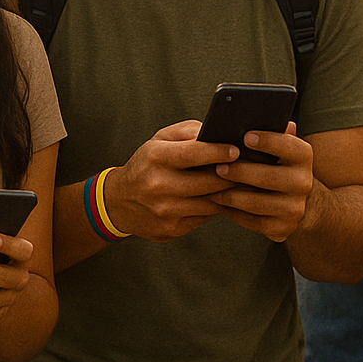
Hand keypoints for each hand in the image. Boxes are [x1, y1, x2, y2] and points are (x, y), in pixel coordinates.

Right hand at [101, 121, 232, 242]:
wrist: (118, 202)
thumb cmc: (146, 165)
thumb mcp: (160, 140)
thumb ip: (189, 132)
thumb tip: (218, 135)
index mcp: (156, 158)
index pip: (196, 153)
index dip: (220, 151)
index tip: (236, 150)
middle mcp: (158, 185)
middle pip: (210, 181)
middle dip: (231, 174)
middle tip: (244, 168)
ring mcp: (164, 210)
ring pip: (212, 202)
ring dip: (225, 193)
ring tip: (233, 183)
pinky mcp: (170, 229)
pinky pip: (204, 218)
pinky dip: (213, 208)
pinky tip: (215, 199)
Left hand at [211, 122, 316, 241]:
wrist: (302, 205)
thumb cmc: (280, 167)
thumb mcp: (282, 149)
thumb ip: (273, 134)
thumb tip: (257, 119)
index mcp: (304, 157)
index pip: (289, 146)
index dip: (268, 140)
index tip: (244, 136)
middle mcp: (304, 183)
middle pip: (268, 177)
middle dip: (240, 171)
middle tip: (216, 166)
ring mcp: (294, 209)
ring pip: (256, 203)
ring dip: (230, 195)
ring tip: (210, 188)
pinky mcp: (282, 229)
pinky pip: (251, 222)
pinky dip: (232, 212)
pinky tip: (218, 203)